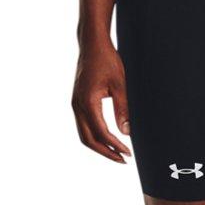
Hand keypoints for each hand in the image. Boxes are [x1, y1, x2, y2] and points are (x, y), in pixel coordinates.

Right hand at [72, 37, 131, 162]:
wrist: (92, 45)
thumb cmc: (107, 60)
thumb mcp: (120, 84)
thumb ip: (123, 108)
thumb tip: (127, 132)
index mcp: (88, 102)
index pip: (101, 132)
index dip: (114, 145)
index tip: (128, 153)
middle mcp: (77, 105)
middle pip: (88, 139)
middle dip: (105, 152)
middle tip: (123, 160)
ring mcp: (75, 104)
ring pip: (83, 134)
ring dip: (99, 146)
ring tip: (116, 152)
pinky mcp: (77, 102)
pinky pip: (83, 125)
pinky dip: (94, 136)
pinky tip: (108, 138)